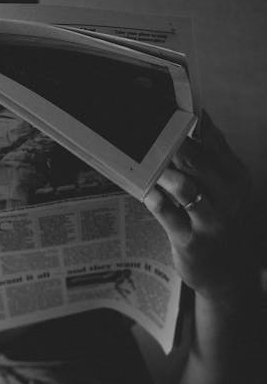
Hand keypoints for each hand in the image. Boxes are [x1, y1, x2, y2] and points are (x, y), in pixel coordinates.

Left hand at [143, 112, 256, 300]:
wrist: (225, 271)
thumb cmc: (216, 220)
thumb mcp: (223, 186)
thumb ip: (212, 153)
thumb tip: (200, 114)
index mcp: (235, 176)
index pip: (213, 140)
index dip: (187, 123)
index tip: (164, 112)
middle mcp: (228, 196)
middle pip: (197, 160)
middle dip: (169, 146)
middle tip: (146, 135)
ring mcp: (211, 220)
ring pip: (185, 187)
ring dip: (162, 173)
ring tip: (147, 166)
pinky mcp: (190, 240)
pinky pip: (169, 216)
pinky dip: (155, 201)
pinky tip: (147, 193)